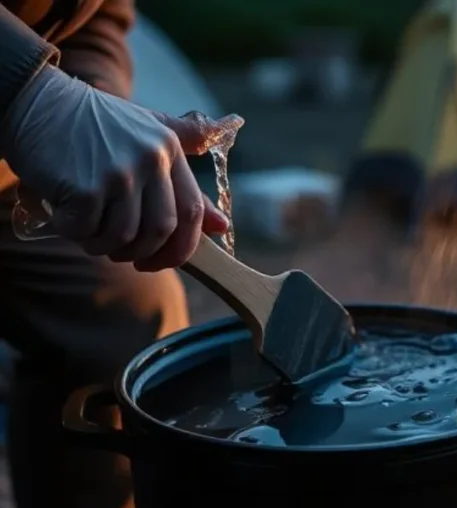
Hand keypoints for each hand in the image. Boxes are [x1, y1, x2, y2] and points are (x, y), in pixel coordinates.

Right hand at [0, 65, 232, 270]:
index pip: (191, 211)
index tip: (160, 261)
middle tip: (119, 252)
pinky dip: (74, 233)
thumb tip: (222, 225)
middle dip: (141, 253)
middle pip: (160, 230)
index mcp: (169, 149)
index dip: (181, 247)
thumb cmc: (93, 124)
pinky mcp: (86, 186)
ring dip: (101, 244)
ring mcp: (119, 173)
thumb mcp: (147, 134)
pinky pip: (87, 231)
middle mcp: (150, 160)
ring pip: (123, 237)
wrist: (37, 100)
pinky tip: (64, 216)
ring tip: (87, 230)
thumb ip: (185, 181)